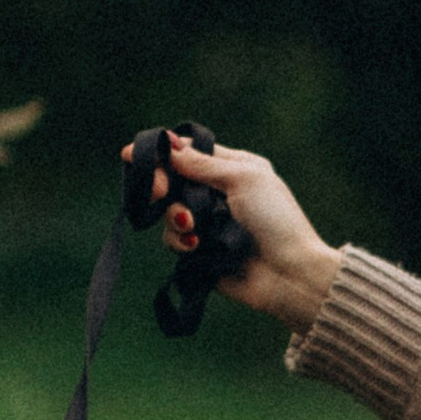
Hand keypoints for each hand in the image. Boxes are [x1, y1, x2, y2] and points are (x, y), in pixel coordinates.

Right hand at [117, 132, 341, 332]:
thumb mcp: (242, 179)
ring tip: (192, 228)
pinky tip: (197, 247)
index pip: (189, 153)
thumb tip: (170, 146)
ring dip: (175, 218)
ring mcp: (209, 224)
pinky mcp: (202, 252)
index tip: (130, 155)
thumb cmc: (276, 221)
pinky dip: (181, 242)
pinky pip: (175, 241)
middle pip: (172, 181)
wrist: (290, 274)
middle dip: (161, 185)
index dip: (162, 154)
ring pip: (169, 212)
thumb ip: (202, 164)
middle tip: (159, 191)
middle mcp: (218, 194)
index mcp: (233, 168)